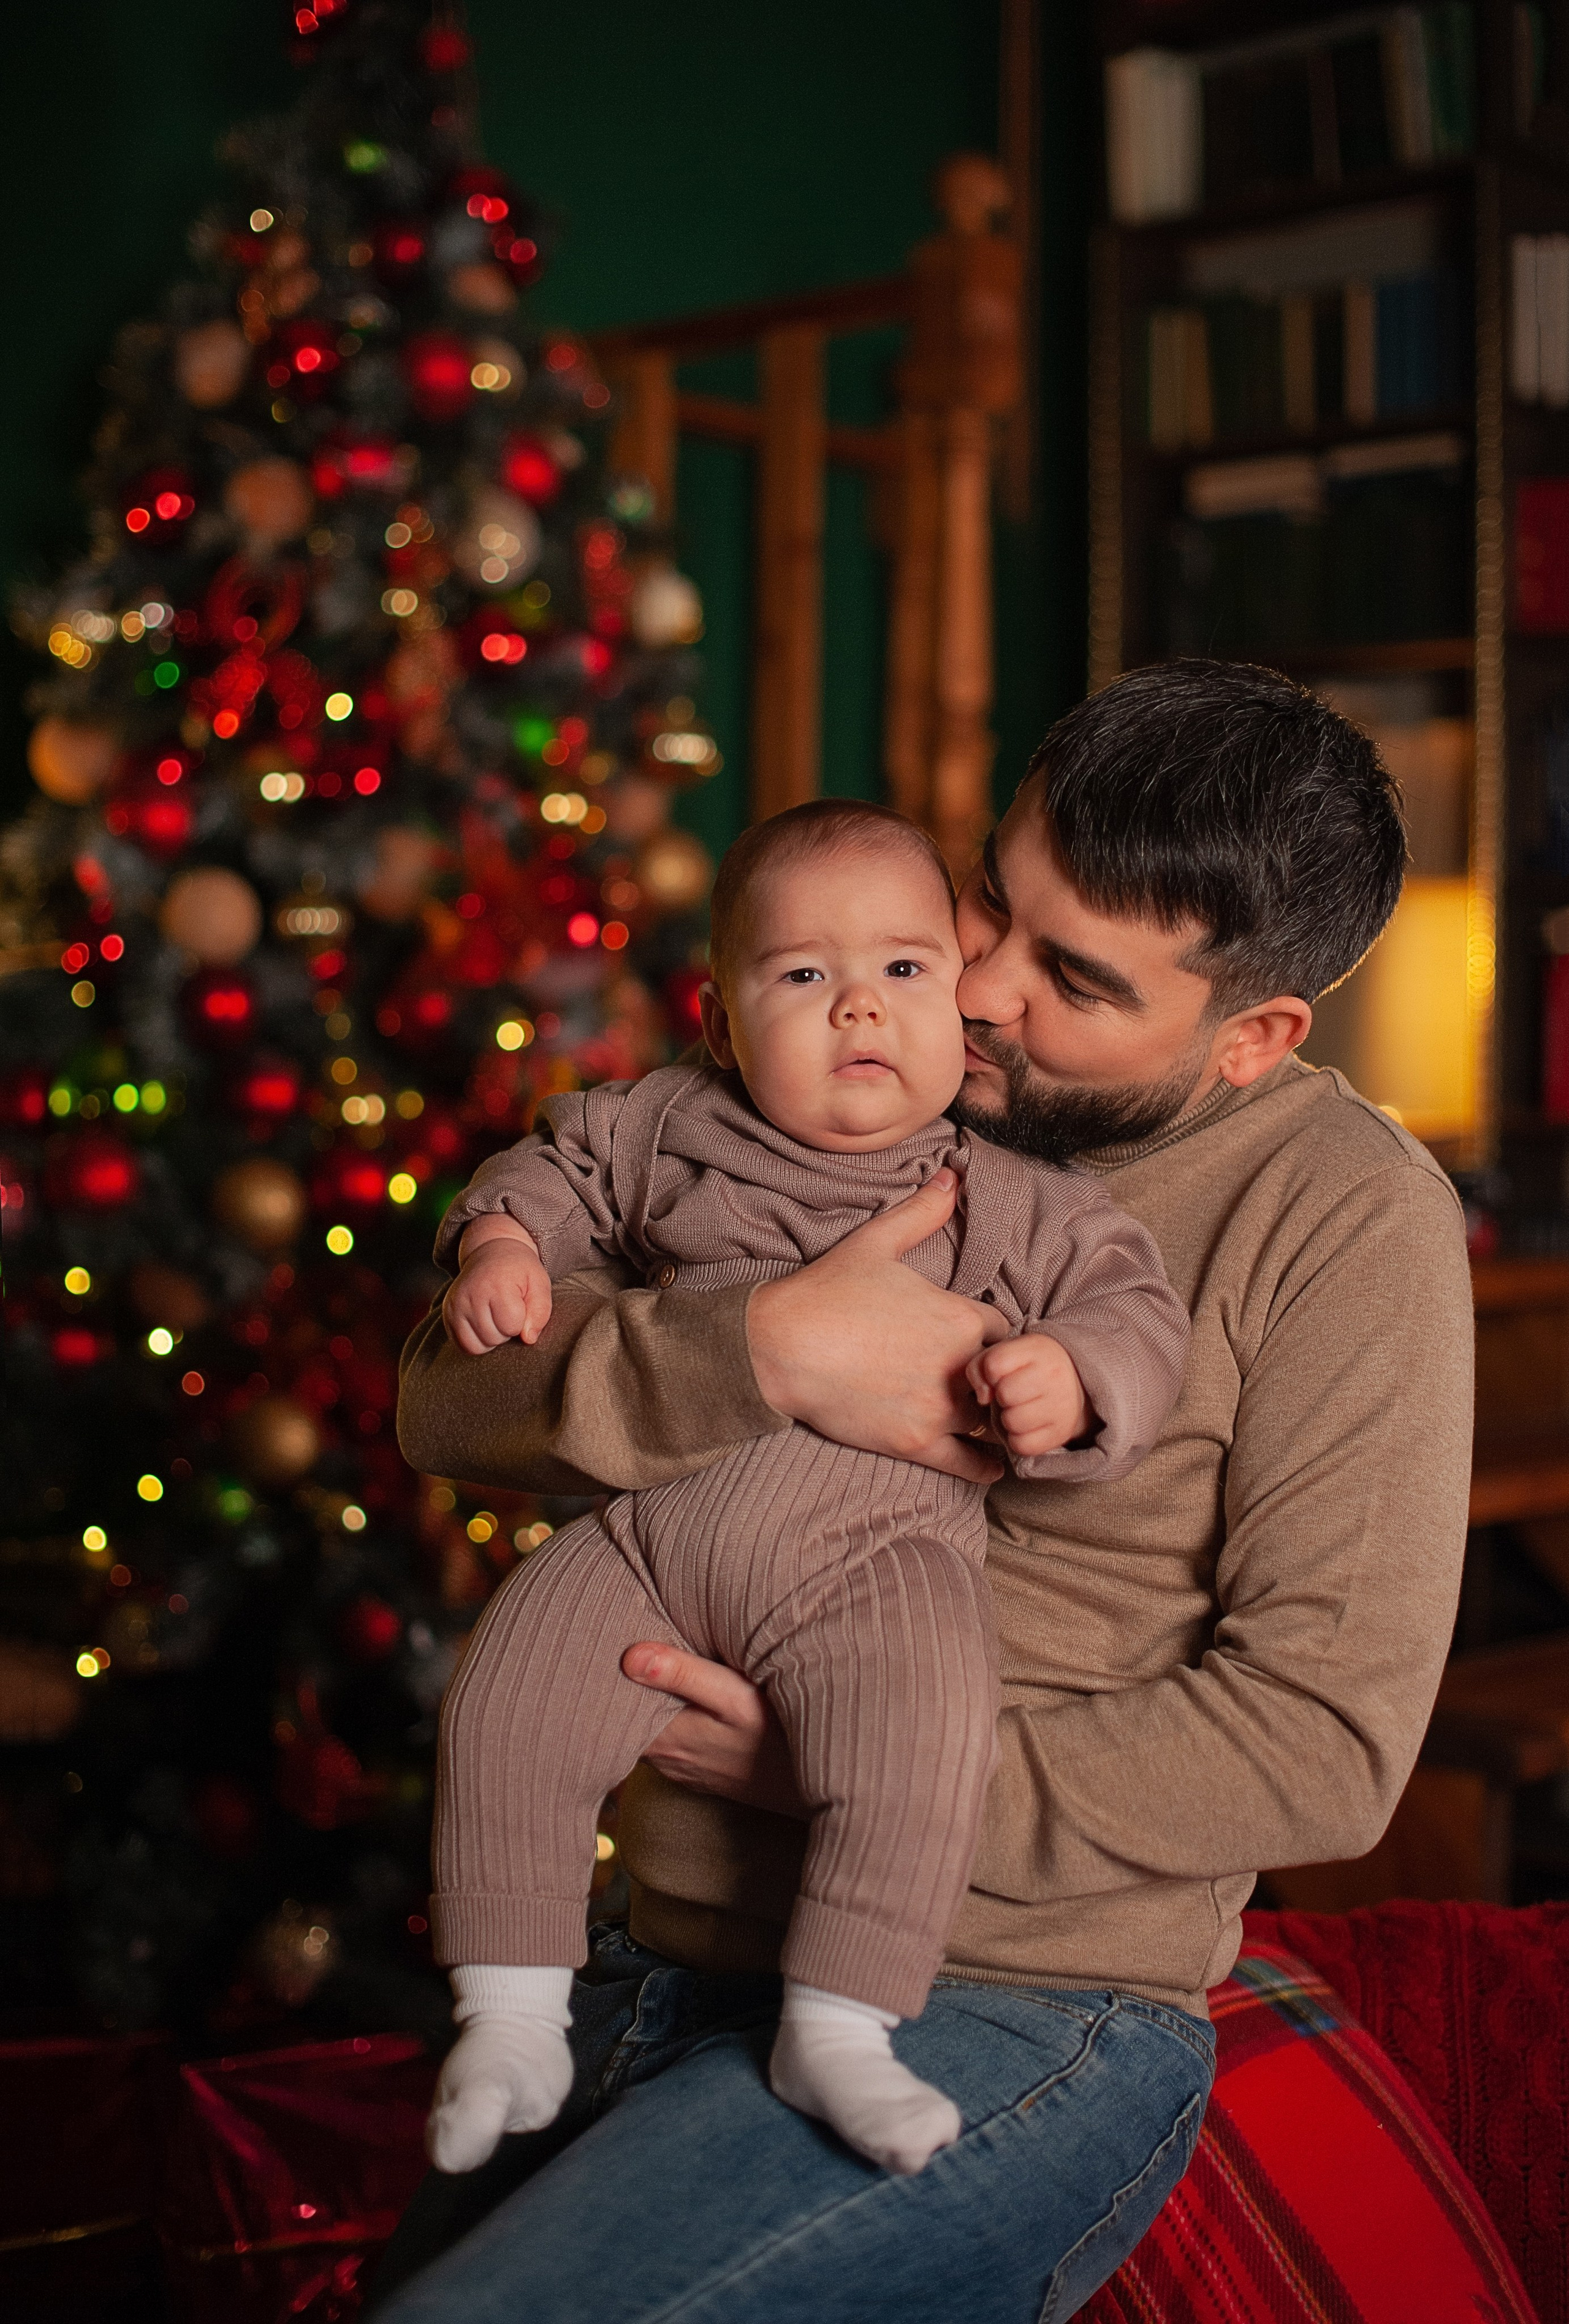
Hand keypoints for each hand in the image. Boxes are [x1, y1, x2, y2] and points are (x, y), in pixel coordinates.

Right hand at [443, 1225, 552, 1353]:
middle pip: (494, 1338)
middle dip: (506, 1330)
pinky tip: (483, 1324)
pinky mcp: (447, 1314)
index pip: (512, 1326)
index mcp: (496, 1285)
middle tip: (506, 1310)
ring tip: (495, 1317)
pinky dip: (476, 1341)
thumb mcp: (539, 1284)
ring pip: (476, 1347)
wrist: (491, 1254)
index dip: (521, 1321)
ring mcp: (455, 1305)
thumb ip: (540, 1312)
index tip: (519, 1305)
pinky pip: (463, 1346)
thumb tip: (528, 1339)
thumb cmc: (519, 1272)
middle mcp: (471, 1295)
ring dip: (491, 1338)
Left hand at [622, 1643, 807, 1818]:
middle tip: (613, 1646)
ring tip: (635, 1666)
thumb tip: (629, 1656)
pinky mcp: (697, 1772)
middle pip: (626, 1719)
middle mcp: (666, 1757)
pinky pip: (665, 1742)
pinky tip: (671, 1699)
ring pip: (644, 1732)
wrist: (812, 1783)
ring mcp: (680, 1768)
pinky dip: (662, 1719)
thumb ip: (683, 1674)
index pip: (616, 1709)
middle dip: (620, 1688)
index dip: (604, 1679)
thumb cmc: (777, 1736)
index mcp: (666, 1736)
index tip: (601, 1646)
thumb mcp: (734, 1696)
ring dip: (642, 1704)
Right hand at [746, 1170, 1009, 1482]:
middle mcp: (960, 1364)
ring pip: (996, 1422)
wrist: (778, 1346)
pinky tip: (988, 1462)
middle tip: (988, 1385)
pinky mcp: (916, 1442)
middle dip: (1000, 1380)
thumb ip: (922, 1213)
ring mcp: (939, 1407)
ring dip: (995, 1420)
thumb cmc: (826, 1292)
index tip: (980, 1344)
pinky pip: (972, 1464)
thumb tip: (951, 1175)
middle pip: (1008, 1378)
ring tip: (990, 1422)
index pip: (1006, 1331)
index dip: (995, 1338)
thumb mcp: (875, 1243)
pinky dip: (986, 1465)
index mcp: (958, 1316)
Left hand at [967, 1333, 1091, 1460]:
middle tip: (1014, 1394)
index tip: (1003, 1374)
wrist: (1072, 1384)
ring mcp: (1062, 1405)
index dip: (991, 1374)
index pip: (994, 1364)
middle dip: (1002, 1397)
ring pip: (1012, 1422)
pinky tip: (1027, 1426)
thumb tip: (984, 1398)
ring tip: (1021, 1409)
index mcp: (1037, 1349)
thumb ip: (979, 1367)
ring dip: (1009, 1419)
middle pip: (1004, 1394)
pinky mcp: (1061, 1433)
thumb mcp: (1004, 1354)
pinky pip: (1022, 1445)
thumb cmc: (1027, 1369)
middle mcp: (1054, 1375)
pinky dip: (1018, 1439)